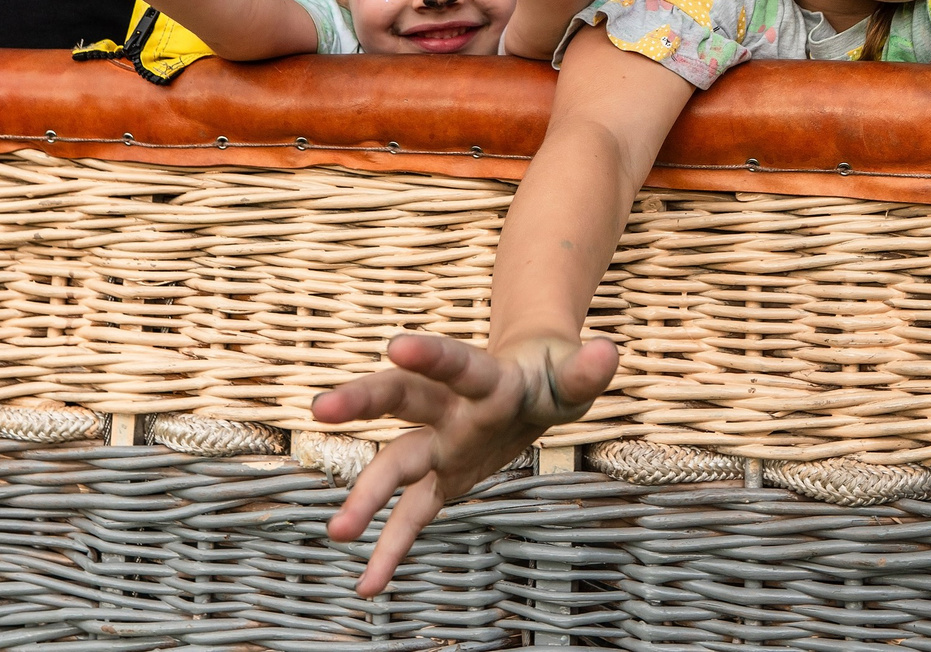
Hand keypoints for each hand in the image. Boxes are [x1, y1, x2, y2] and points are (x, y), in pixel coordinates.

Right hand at [315, 331, 617, 595]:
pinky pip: (411, 515)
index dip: (430, 355)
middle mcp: (450, 408)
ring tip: (336, 531)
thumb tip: (609, 354)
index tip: (394, 346)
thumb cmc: (551, 377)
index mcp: (485, 379)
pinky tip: (367, 585)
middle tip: (321, 408)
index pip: (458, 364)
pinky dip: (391, 549)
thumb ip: (586, 371)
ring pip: (393, 462)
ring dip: (365, 495)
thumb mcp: (572, 375)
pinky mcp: (440, 479)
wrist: (530, 381)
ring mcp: (439, 444)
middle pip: (401, 397)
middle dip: (363, 401)